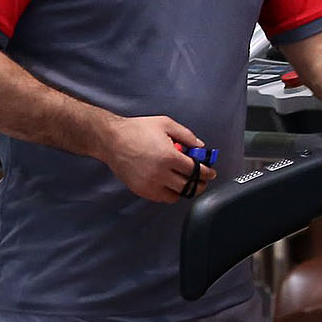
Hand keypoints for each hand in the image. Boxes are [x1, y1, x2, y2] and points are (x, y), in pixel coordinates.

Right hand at [101, 115, 216, 202]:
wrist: (110, 139)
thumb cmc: (136, 130)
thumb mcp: (166, 124)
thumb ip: (186, 135)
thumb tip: (200, 146)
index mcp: (169, 157)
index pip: (196, 171)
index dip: (207, 173)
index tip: (211, 173)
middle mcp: (160, 173)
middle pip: (189, 187)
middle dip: (200, 184)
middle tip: (202, 179)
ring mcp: (150, 184)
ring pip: (176, 196)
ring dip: (184, 190)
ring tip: (185, 181)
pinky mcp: (141, 190)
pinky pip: (162, 198)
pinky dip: (169, 193)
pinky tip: (170, 183)